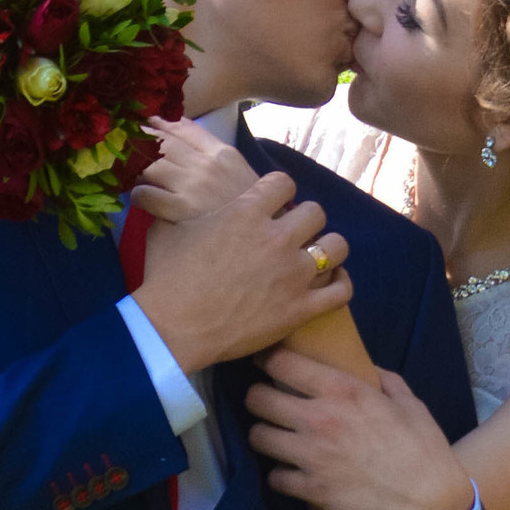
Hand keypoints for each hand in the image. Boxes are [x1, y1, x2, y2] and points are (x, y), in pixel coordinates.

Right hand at [130, 121, 352, 371]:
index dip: (280, 190)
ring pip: (336, 246)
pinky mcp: (300, 309)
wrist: (174, 325)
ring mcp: (292, 274)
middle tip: (295, 231)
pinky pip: (341, 291)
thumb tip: (174, 192)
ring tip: (319, 254)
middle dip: (306, 218)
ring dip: (329, 247)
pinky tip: (333, 281)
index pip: (283, 183)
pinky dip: (342, 283)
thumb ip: (193, 207)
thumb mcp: (175, 227)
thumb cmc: (168, 277)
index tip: (275, 201)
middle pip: (315, 211)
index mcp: (247, 212)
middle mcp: (276, 237)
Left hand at [245, 352, 472, 509]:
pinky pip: (274, 477)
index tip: (267, 362)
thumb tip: (366, 368)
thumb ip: (383, 380)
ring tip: (275, 437)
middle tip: (267, 402)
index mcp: (343, 391)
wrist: (427, 499)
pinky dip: (281, 475)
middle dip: (258, 398)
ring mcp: (311, 456)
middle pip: (257, 399)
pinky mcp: (311, 488)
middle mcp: (319, 419)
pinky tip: (292, 472)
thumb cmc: (422, 447)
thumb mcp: (408, 403)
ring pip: (257, 437)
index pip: (282, 362)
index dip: (268, 360)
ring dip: (264, 435)